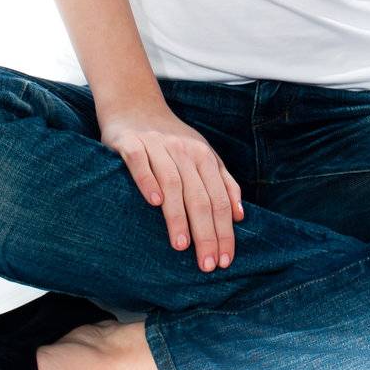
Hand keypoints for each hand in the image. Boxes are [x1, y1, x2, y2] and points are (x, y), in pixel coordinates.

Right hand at [97, 99, 245, 271]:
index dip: (224, 232)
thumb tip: (239, 215)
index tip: (224, 261)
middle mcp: (183, 150)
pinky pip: (140, 163)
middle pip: (200, 196)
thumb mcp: (201, 154)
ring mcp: (156, 145)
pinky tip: (153, 201)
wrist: (134, 104)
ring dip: (178, 215)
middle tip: (206, 264)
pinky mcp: (130, 143)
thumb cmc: (170, 138)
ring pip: (173, 183)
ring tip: (181, 245)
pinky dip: (147, 180)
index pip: (219, 200)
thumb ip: (222, 182)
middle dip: (206, 233)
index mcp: (203, 156)